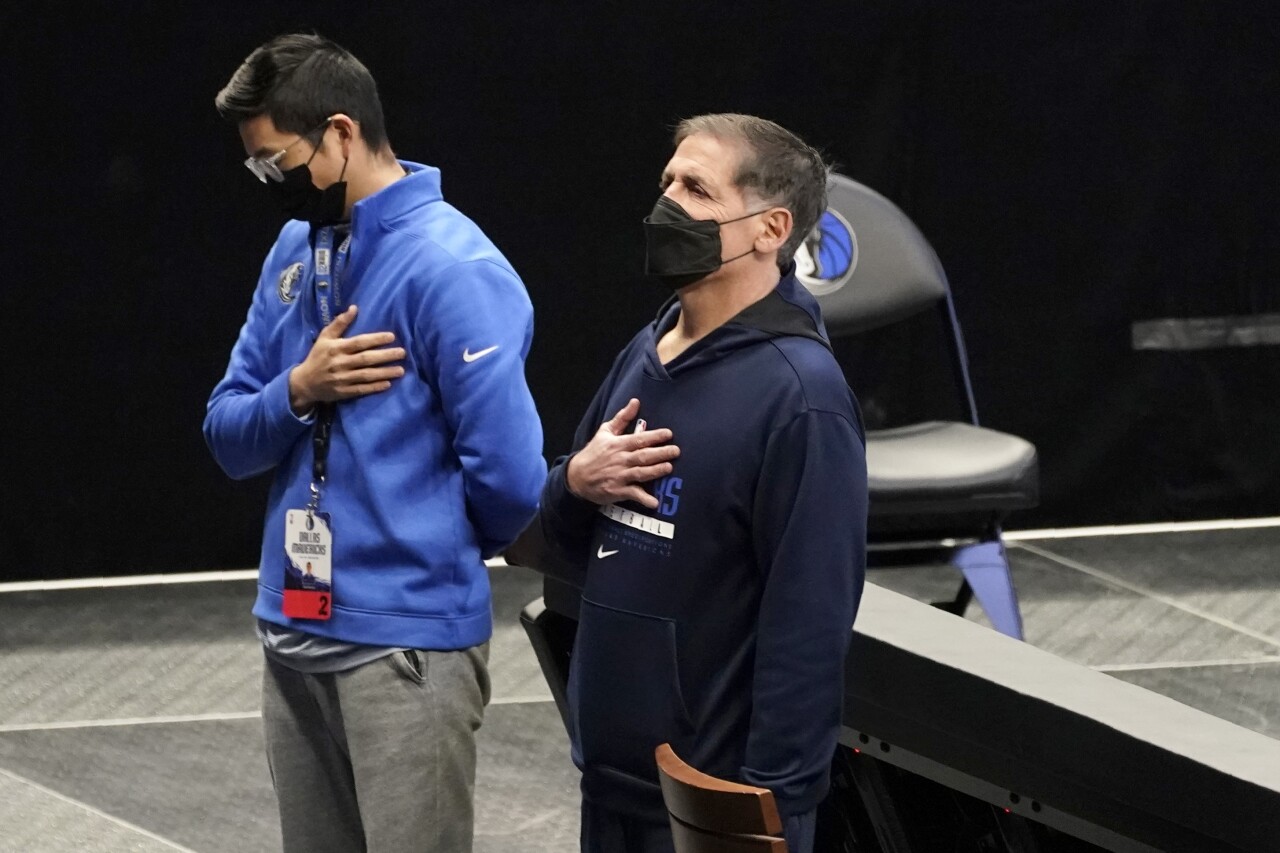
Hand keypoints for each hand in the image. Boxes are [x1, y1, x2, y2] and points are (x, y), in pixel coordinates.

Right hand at [288, 305, 405, 413]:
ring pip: (366, 375)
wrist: (304, 382)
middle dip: (385, 356)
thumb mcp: (325, 337)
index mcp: (336, 348)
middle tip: (402, 352)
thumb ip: (340, 323)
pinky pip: (361, 389)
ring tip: (401, 370)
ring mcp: (342, 379)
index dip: (376, 339)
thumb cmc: (317, 356)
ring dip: (384, 372)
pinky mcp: (343, 392)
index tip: (392, 336)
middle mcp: (340, 363)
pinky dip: (374, 387)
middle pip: (366, 359)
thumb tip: (355, 308)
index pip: (359, 342)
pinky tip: (388, 384)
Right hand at [566, 398, 679, 508]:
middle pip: (643, 456)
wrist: (576, 476)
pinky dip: (643, 499)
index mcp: (618, 444)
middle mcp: (620, 460)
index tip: (669, 434)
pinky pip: (632, 494)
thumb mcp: (605, 432)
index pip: (638, 439)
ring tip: (668, 468)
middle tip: (676, 451)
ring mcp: (619, 476)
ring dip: (655, 471)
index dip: (654, 436)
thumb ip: (622, 417)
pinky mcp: (617, 491)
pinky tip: (654, 502)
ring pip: (640, 473)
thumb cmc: (594, 453)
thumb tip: (635, 401)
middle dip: (660, 453)